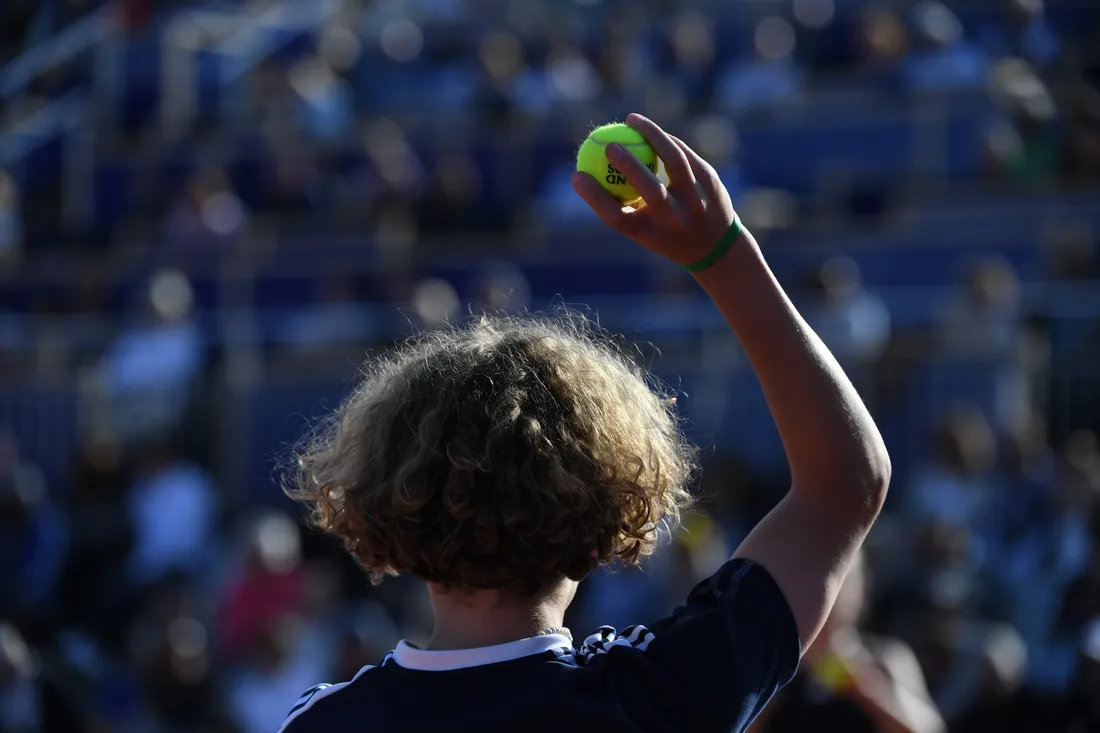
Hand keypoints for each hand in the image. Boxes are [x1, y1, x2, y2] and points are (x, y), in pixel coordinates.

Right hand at [572, 113, 738, 266]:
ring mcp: (697, 201)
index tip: (576, 175)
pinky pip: (684, 154)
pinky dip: (665, 140)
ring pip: (674, 161)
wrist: (715, 246)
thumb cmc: (664, 231)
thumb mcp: (641, 226)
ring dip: (652, 135)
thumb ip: (618, 202)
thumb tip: (585, 171)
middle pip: (649, 190)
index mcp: (652, 235)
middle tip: (609, 143)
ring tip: (631, 120)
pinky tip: (650, 130)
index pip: (616, 218)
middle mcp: (675, 220)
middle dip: (628, 164)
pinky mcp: (711, 182)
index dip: (593, 197)